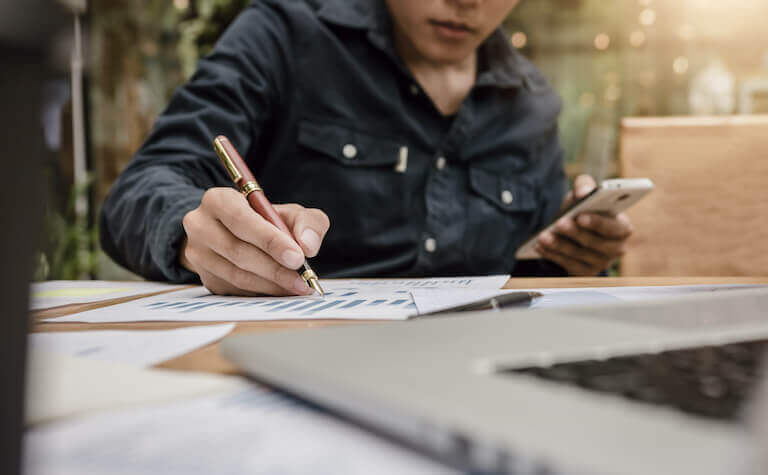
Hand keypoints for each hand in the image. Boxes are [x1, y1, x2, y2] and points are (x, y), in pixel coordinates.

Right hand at [180, 187, 329, 295]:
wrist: (241, 235)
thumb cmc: (267, 221)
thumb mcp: (290, 213)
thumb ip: (307, 222)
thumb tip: (308, 245)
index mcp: (218, 200)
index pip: (241, 219)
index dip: (270, 240)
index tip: (297, 257)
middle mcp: (200, 225)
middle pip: (238, 251)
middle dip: (276, 268)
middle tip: (303, 277)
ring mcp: (199, 255)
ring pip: (237, 275)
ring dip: (271, 284)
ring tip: (298, 286)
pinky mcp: (205, 278)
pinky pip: (235, 290)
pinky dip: (262, 292)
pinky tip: (281, 290)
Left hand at [535, 175, 632, 275]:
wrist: (574, 230)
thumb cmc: (584, 209)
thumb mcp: (585, 194)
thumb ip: (585, 185)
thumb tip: (583, 192)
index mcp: (622, 227)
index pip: (614, 227)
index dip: (597, 222)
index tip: (580, 216)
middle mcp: (616, 248)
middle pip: (595, 243)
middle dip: (575, 233)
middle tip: (558, 224)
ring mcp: (601, 262)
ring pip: (579, 255)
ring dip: (559, 245)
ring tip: (543, 236)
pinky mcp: (585, 272)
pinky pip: (567, 265)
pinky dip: (552, 254)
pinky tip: (540, 246)